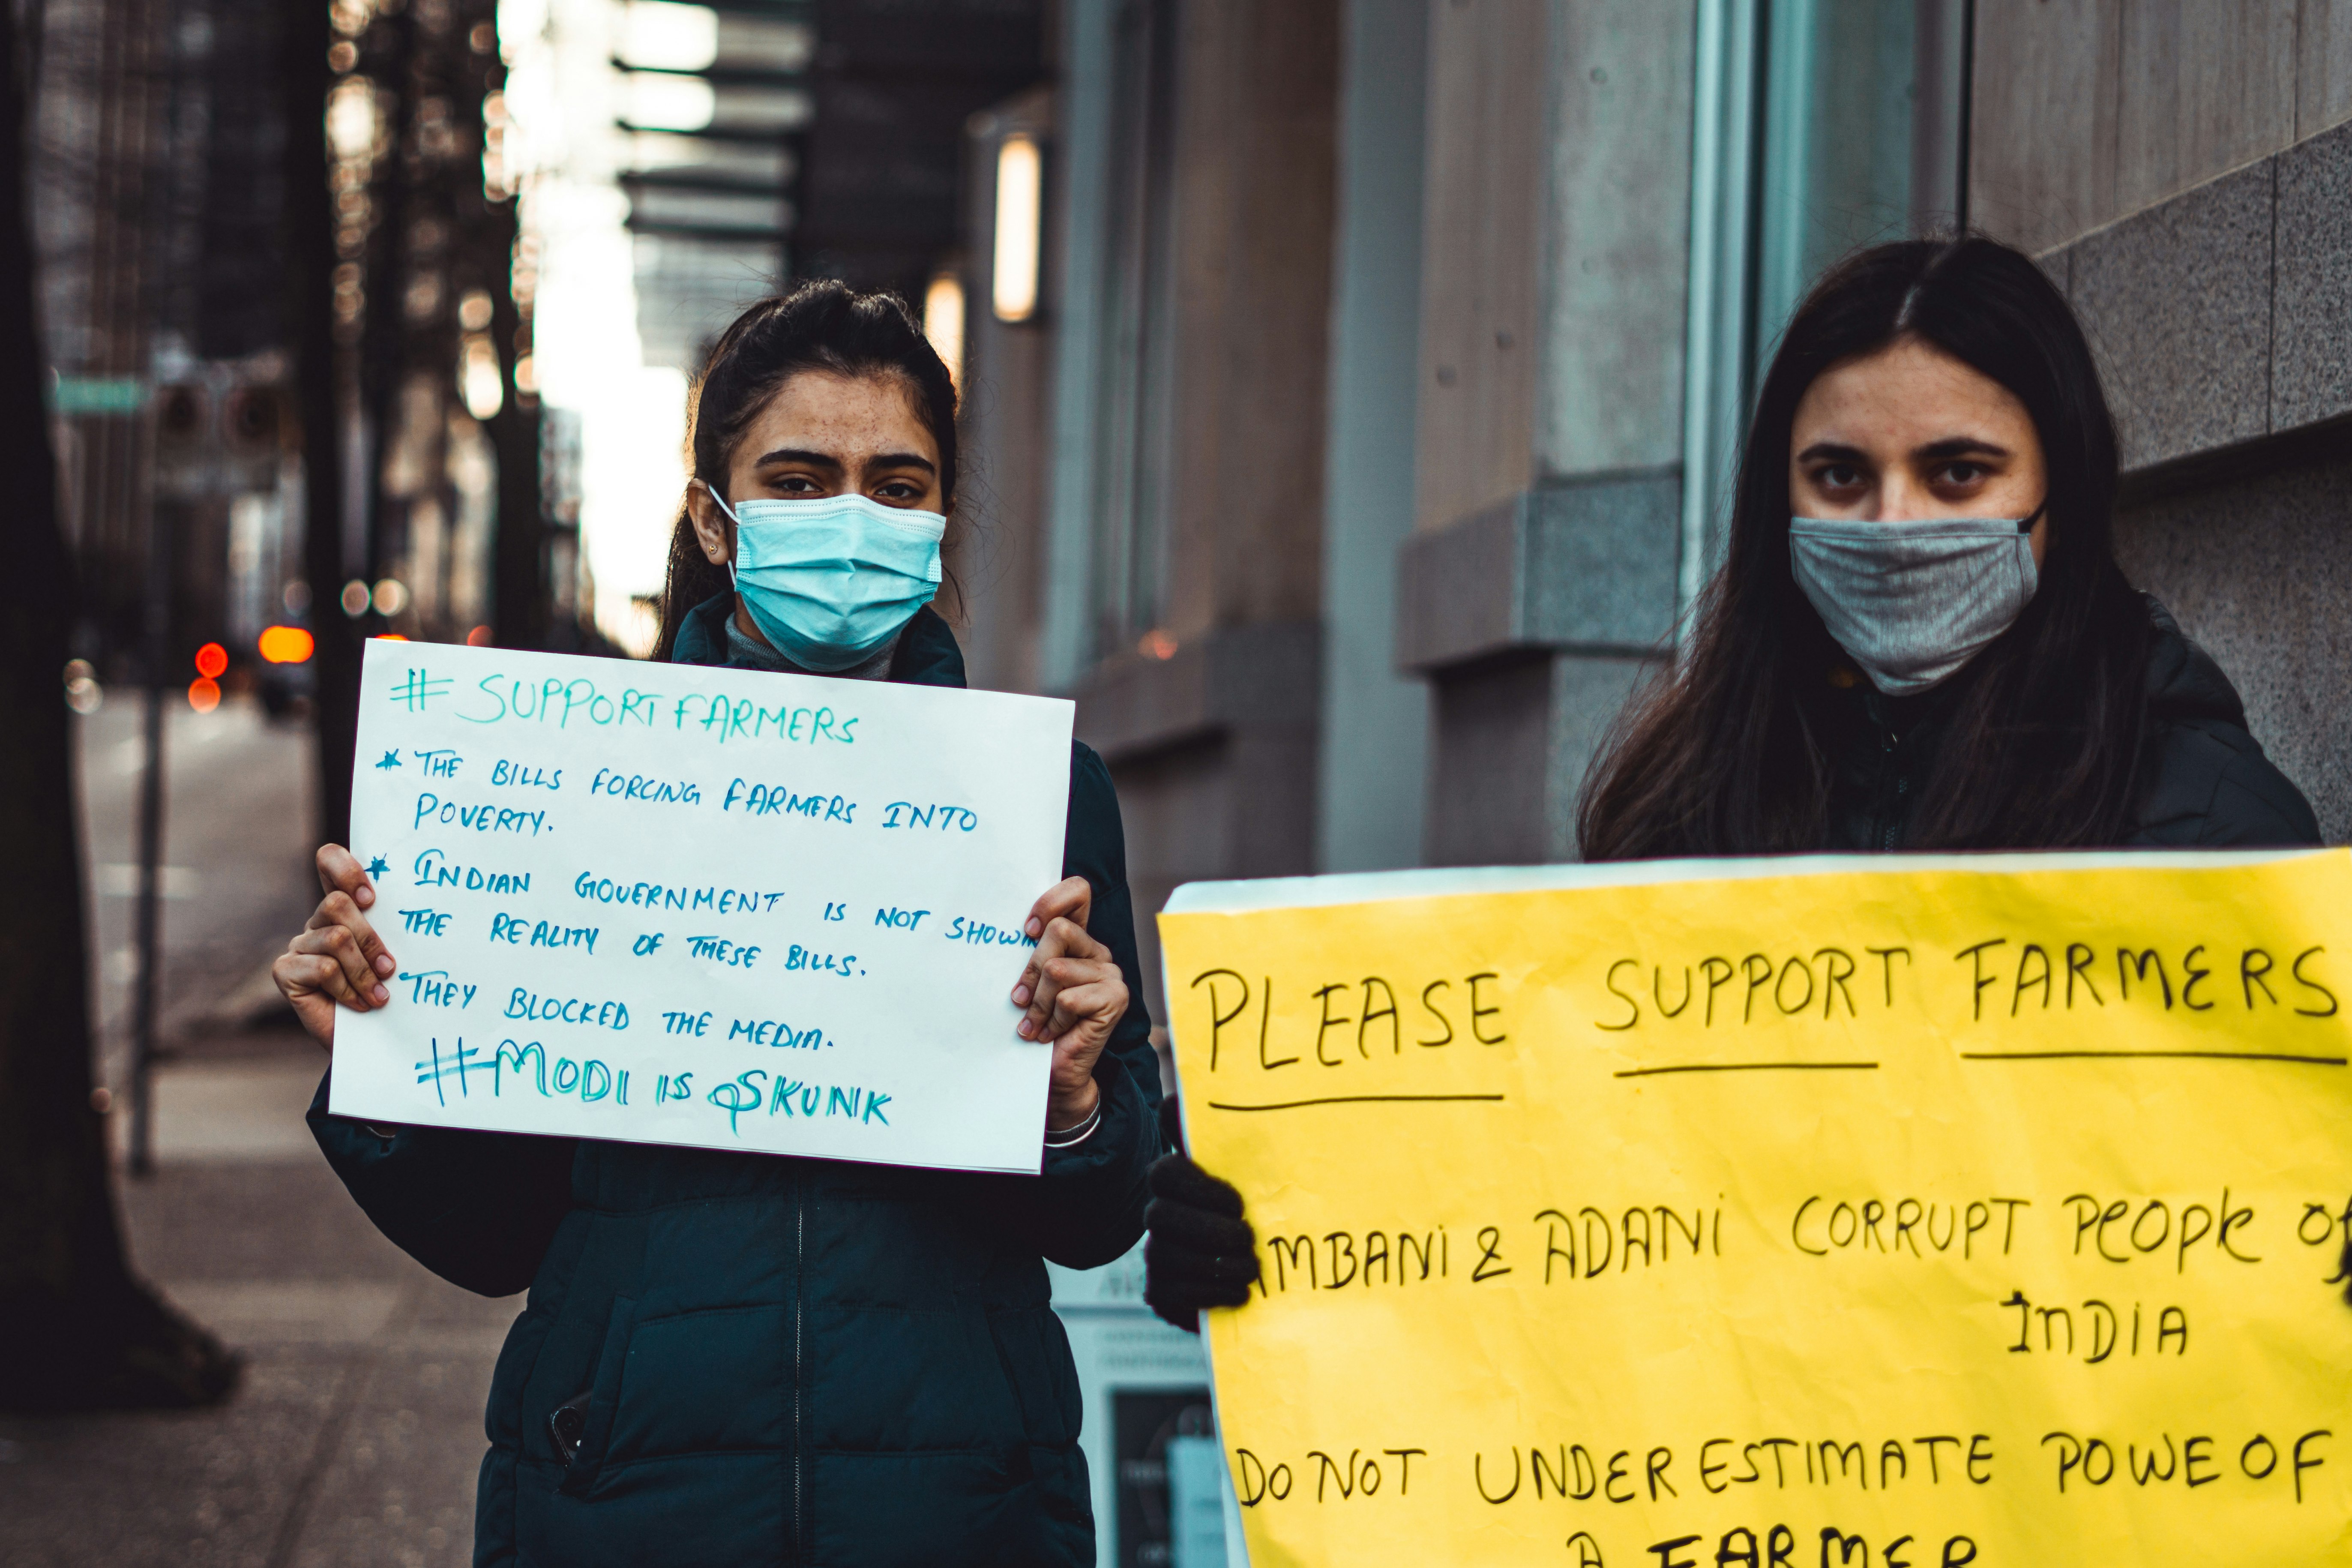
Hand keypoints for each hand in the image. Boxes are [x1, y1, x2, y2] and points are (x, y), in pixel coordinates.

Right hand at [272, 843, 397, 1052]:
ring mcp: (299, 945)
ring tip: (379, 994)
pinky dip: (348, 988)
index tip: (371, 898)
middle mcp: (317, 922)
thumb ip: (393, 928)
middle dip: (371, 939)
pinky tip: (359, 1004)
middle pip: (338, 904)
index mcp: (344, 908)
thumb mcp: (393, 954)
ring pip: (336, 938)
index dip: (347, 870)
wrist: (370, 1040)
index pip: (330, 861)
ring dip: (364, 971)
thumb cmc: (386, 991)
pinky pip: (324, 968)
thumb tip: (422, 912)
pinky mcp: (286, 971)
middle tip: (390, 968)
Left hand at [1010, 876, 1126, 1131]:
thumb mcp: (1029, 983)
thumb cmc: (1038, 1026)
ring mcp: (1111, 975)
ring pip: (1056, 968)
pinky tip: (1054, 1033)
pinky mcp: (1114, 999)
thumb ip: (1030, 954)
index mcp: (1079, 941)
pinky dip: (1052, 1020)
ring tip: (1036, 1023)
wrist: (1055, 1074)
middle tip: (1021, 1000)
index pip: (1077, 892)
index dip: (1050, 902)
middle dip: (1030, 970)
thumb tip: (1014, 931)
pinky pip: (1068, 998)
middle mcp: (1098, 953)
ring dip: (1038, 1003)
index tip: (1028, 930)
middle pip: (1058, 930)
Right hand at [1143, 1097, 1258, 1330]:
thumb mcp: (1256, 1173)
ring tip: (1251, 1270)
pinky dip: (1208, 1294)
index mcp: (1179, 1180)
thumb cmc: (1260, 1210)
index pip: (1166, 1171)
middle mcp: (1160, 1213)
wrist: (1262, 1270)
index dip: (1198, 1188)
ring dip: (1213, 1265)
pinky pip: (1170, 1293)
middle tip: (1248, 1239)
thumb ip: (1235, 1141)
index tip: (1238, 1202)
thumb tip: (1206, 1102)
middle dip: (1208, 1230)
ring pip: (1164, 1256)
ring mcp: (1157, 1252)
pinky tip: (1239, 1292)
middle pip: (1160, 1216)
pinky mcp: (1161, 1291)